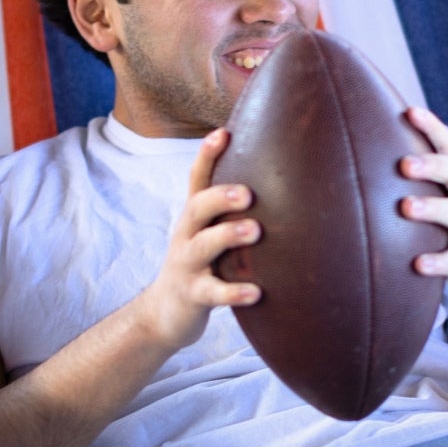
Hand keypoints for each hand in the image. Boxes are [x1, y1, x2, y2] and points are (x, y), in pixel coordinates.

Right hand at [136, 128, 261, 353]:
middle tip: (248, 193)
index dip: (207, 156)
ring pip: (203, 246)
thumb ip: (232, 213)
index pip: (196, 180)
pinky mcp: (193, 296)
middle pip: (197, 207)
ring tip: (255, 230)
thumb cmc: (201, 266)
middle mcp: (186, 236)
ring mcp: (187, 266)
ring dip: (228, 235)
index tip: (223, 132)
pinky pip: (213, 293)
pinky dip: (234, 292)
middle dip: (220, 196)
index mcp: (194, 218)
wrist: (163, 314)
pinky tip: (256, 292)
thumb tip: (284, 183)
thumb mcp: (209, 235)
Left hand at [397, 107, 447, 316]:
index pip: (447, 146)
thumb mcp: (436, 201)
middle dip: (430, 164)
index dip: (431, 127)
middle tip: (403, 163)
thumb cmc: (447, 229)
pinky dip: (438, 262)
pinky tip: (417, 265)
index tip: (410, 111)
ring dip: (432, 208)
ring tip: (405, 207)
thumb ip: (408, 182)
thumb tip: (353, 163)